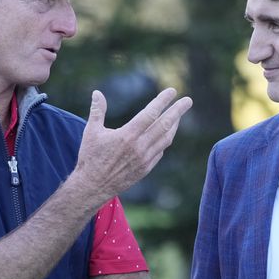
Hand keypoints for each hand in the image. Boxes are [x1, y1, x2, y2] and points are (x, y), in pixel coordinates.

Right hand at [73, 88, 191, 201]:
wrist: (93, 186)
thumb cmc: (90, 157)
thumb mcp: (91, 132)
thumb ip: (97, 110)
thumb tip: (97, 92)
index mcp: (127, 135)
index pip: (150, 114)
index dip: (162, 101)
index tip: (172, 92)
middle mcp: (139, 147)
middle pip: (164, 125)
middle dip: (178, 111)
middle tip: (188, 100)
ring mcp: (145, 159)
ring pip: (165, 139)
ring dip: (174, 125)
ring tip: (178, 116)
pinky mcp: (145, 169)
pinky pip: (160, 151)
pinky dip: (165, 140)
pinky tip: (165, 134)